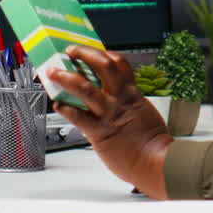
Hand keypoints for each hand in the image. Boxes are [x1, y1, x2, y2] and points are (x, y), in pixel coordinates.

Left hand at [49, 46, 172, 198]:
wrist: (157, 162)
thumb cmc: (153, 144)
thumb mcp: (144, 113)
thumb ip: (130, 105)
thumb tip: (117, 103)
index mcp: (132, 94)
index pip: (119, 63)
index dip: (103, 53)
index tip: (92, 50)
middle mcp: (120, 100)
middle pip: (103, 65)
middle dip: (85, 54)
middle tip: (72, 51)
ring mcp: (109, 114)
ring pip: (85, 87)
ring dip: (66, 77)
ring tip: (55, 72)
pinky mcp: (99, 132)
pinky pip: (77, 117)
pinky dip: (64, 108)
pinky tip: (57, 105)